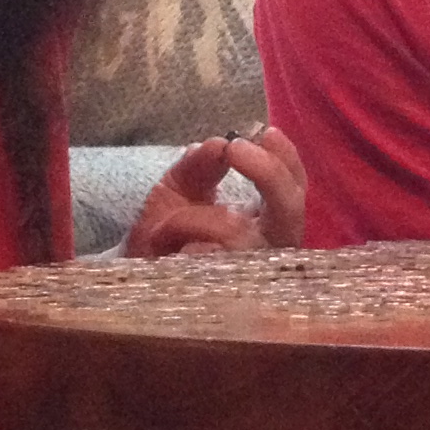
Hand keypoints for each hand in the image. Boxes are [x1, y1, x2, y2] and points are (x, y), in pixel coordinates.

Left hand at [124, 125, 308, 257]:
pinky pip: (209, 260)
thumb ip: (198, 164)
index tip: (267, 133)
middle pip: (292, 210)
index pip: (293, 190)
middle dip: (269, 174)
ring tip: (164, 224)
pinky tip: (171, 251)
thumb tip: (218, 144)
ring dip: (195, 218)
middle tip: (235, 149)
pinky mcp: (226, 296)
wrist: (135, 274)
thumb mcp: (179, 187)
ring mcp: (250, 275)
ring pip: (238, 232)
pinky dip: (184, 245)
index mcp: (265, 221)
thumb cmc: (165, 232)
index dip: (288, 161)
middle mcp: (267, 248)